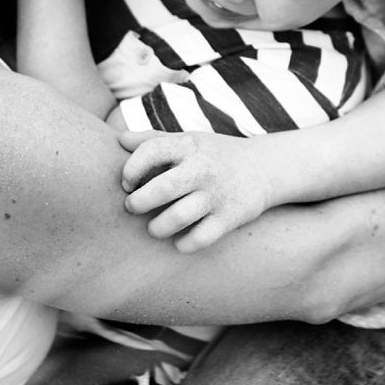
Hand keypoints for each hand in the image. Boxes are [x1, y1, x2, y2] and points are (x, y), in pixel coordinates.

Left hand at [117, 130, 274, 253]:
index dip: (130, 169)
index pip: (149, 151)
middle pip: (161, 188)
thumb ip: (153, 140)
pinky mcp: (230, 217)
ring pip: (177, 218)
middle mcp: (202, 168)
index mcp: (188, 146)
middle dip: (138, 203)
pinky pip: (200, 238)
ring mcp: (217, 194)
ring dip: (157, 228)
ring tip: (155, 228)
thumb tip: (119, 139)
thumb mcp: (188, 140)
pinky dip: (184, 245)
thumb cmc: (214, 155)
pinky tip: (179, 241)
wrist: (264, 167)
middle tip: (133, 208)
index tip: (128, 184)